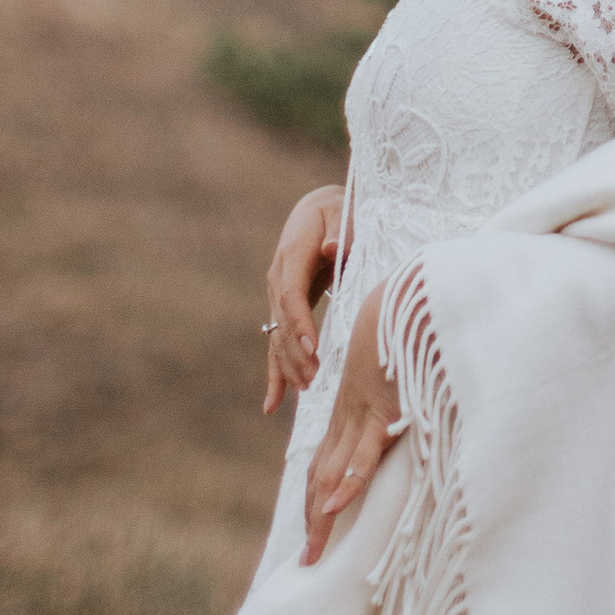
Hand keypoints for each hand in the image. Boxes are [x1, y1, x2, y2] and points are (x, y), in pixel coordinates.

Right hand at [261, 182, 346, 413]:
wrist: (318, 210)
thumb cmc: (338, 211)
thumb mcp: (342, 213)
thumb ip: (340, 231)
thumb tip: (331, 249)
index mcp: (292, 254)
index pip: (291, 295)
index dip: (299, 324)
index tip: (312, 349)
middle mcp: (278, 277)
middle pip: (282, 323)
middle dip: (296, 355)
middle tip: (314, 381)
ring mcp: (276, 295)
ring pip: (276, 337)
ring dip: (288, 367)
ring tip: (304, 391)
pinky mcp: (282, 309)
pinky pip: (275, 344)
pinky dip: (274, 373)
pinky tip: (272, 404)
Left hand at [300, 277, 403, 564]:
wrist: (407, 290)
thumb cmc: (407, 325)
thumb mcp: (398, 367)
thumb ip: (396, 392)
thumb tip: (408, 412)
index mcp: (351, 408)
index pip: (325, 460)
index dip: (317, 495)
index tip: (313, 527)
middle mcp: (349, 416)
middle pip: (321, 476)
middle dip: (313, 520)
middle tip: (306, 561)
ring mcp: (363, 414)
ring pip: (334, 473)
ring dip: (321, 516)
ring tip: (312, 553)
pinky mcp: (382, 407)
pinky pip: (363, 452)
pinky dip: (348, 481)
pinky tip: (335, 507)